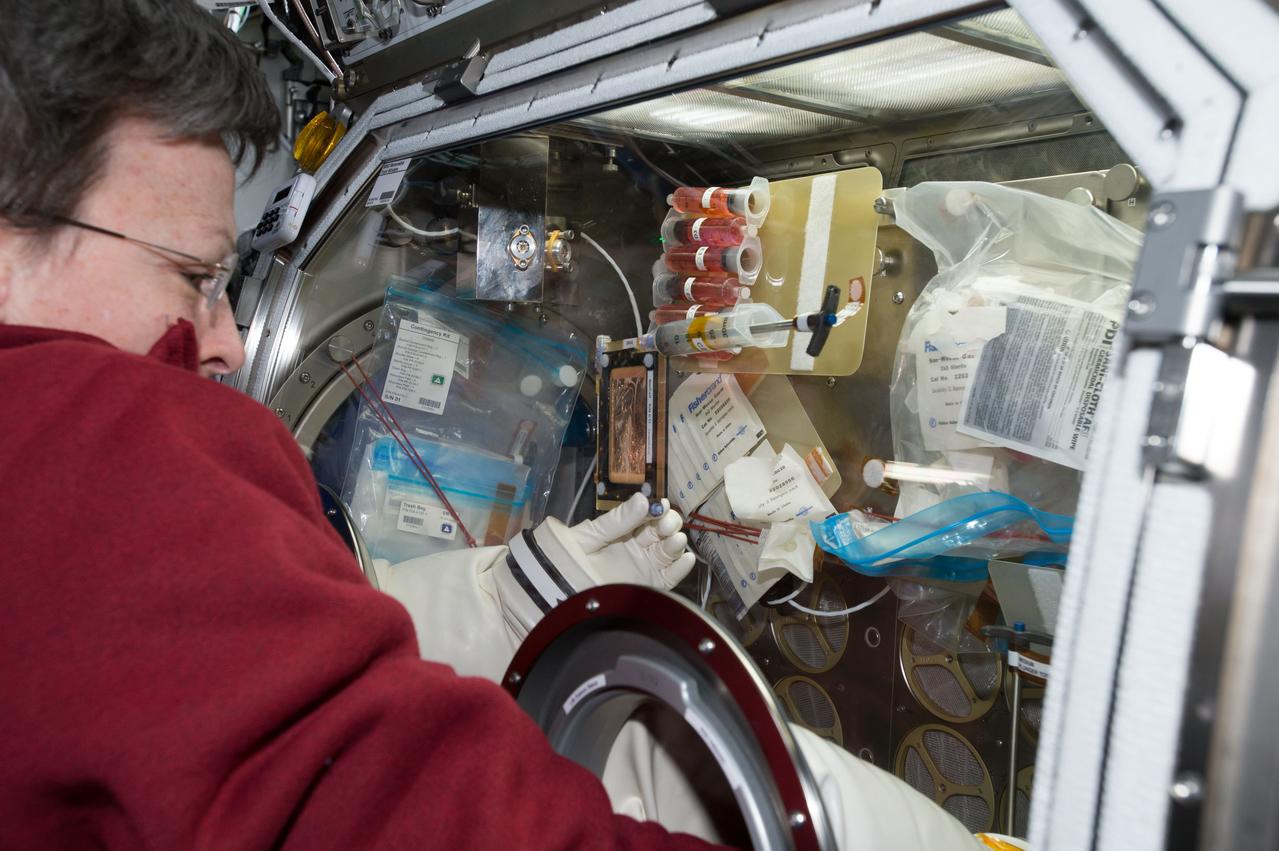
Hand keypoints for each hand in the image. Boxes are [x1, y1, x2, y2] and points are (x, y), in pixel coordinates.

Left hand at [568, 493, 695, 589]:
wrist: (564, 593)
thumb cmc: (571, 559)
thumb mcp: (592, 535)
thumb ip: (618, 520)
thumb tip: (643, 499)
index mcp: (623, 532)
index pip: (645, 516)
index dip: (655, 509)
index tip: (662, 504)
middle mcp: (638, 547)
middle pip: (661, 531)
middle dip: (668, 524)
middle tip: (666, 523)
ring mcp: (646, 566)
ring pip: (669, 551)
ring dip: (675, 543)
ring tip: (675, 539)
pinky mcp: (651, 586)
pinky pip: (671, 576)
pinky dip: (681, 568)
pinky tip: (686, 558)